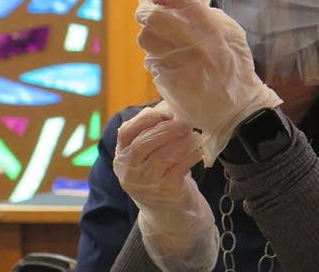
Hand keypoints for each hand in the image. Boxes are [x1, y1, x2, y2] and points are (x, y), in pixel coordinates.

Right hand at [114, 102, 217, 270]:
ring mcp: (146, 184)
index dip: (145, 119)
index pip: (125, 133)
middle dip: (167, 129)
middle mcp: (129, 171)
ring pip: (163, 156)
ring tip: (193, 135)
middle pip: (143, 144)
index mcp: (121, 156)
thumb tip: (170, 105)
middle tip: (185, 122)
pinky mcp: (166, 193)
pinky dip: (191, 156)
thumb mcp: (147, 152)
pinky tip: (198, 150)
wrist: (168, 212)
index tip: (165, 113)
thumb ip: (153, 129)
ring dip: (182, 141)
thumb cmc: (159, 172)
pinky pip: (180, 168)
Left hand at [136, 0, 281, 164]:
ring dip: (148, 35)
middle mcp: (192, 43)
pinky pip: (151, 61)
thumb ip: (208, 10)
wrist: (236, 109)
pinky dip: (155, 58)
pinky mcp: (167, 81)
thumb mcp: (231, 33)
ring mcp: (178, 63)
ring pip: (145, 38)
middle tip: (145, 11)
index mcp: (210, 27)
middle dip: (144, 9)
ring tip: (158, 38)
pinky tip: (168, 61)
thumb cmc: (235, 67)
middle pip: (153, 15)